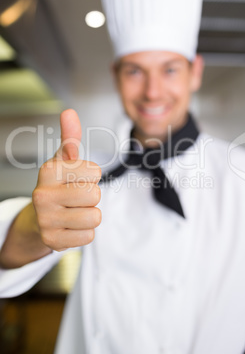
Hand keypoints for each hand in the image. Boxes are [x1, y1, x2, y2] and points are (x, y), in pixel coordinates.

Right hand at [32, 109, 101, 250]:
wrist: (40, 217)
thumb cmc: (58, 185)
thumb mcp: (63, 161)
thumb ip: (70, 137)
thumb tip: (69, 112)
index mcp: (48, 170)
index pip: (95, 172)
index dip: (91, 176)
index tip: (75, 179)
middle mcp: (42, 194)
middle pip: (95, 194)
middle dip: (92, 197)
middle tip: (76, 198)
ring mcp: (46, 219)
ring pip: (95, 217)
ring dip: (90, 215)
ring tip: (74, 211)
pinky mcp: (52, 241)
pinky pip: (89, 236)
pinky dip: (84, 232)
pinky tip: (70, 226)